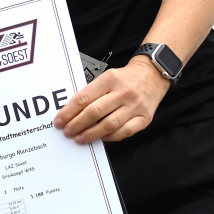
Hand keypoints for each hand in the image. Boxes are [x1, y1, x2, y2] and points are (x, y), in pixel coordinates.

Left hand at [53, 57, 171, 142]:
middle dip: (77, 124)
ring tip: (80, 138)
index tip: (60, 121)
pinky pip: (125, 131)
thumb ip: (92, 92)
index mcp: (110, 79)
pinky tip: (101, 138)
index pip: (84, 98)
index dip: (69, 112)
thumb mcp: (107, 77)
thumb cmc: (125, 78)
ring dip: (91, 134)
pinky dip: (111, 137)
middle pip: (94, 112)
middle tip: (67, 132)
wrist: (152, 74)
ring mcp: (135, 106)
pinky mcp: (145, 118)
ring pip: (109, 124)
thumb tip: (72, 112)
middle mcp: (123, 92)